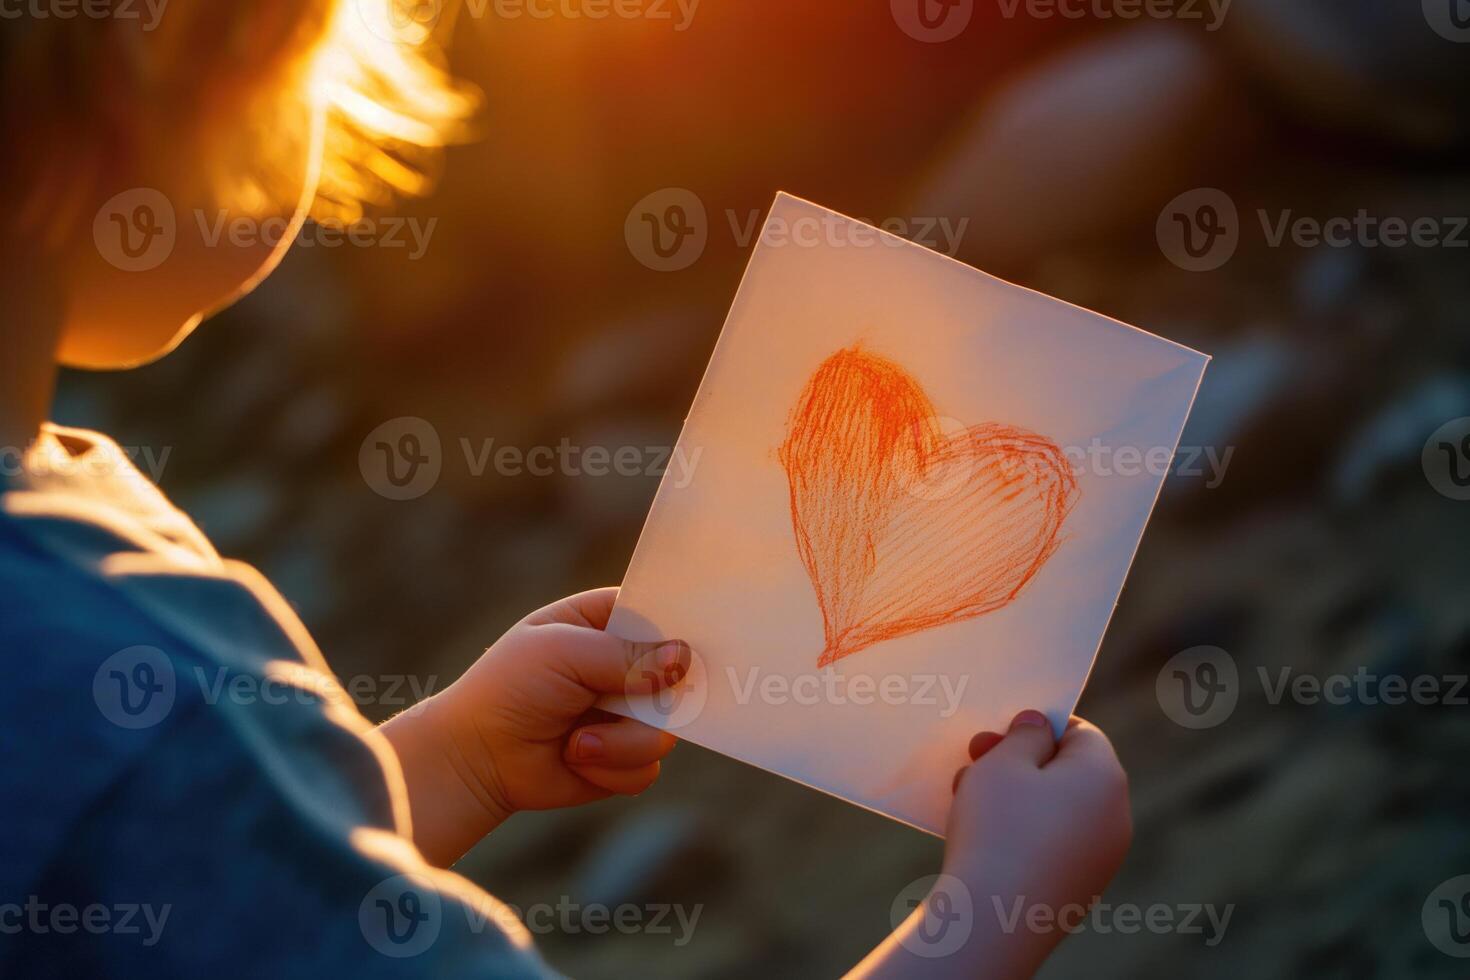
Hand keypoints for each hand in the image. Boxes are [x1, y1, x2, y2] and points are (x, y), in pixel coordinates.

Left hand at [380, 588, 689, 865]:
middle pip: (679, 675)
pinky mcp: (623, 757)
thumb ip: (626, 656)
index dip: (683, 625)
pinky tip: (576, 757)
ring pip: (667, 729)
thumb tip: (684, 660)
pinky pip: (648, 766)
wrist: (477, 756)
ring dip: (622, 739)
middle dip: (662, 694)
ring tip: (578, 739)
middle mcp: (623, 666)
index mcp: (605, 623)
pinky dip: (612, 767)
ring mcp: (626, 714)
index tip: (700, 637)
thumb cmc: (509, 688)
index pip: (661, 613)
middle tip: (641, 699)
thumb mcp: (563, 653)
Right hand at [850, 712, 1130, 979]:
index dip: (1038, 727)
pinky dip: (1024, 835)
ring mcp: (1101, 858)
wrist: (994, 920)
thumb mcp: (1004, 763)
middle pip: (1069, 772)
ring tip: (967, 803)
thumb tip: (1041, 726)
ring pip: (1058, 810)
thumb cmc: (998, 829)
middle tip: (973, 762)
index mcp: (1105, 777)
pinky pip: (1054, 846)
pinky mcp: (1080, 889)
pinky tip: (985, 841)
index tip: (998, 735)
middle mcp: (1116, 817)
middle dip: (1020, 763)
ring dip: (1016, 799)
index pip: (1081, 732)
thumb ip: (1025, 735)